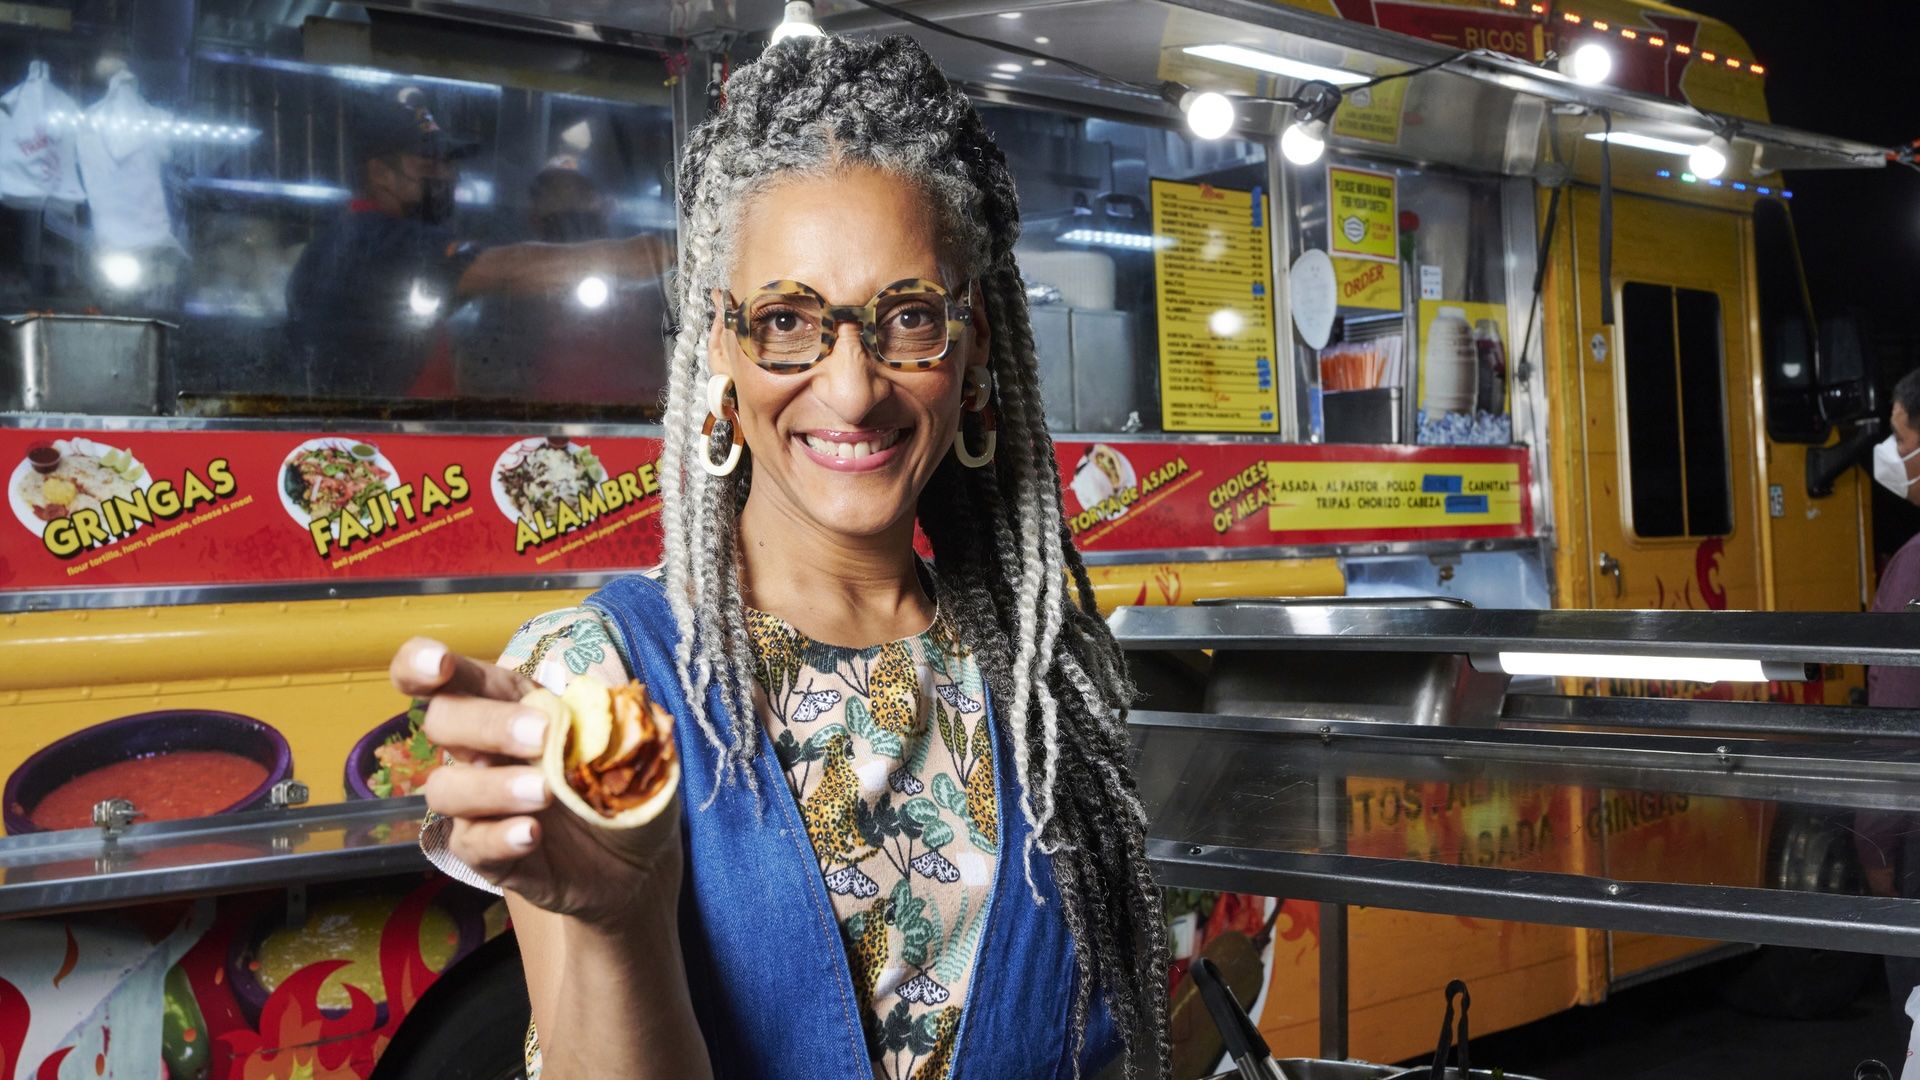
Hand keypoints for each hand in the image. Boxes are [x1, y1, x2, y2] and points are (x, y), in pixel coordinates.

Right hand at [390, 637, 682, 925]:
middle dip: (484, 723)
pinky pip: (471, 843)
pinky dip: (499, 836)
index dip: (422, 663)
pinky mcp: (488, 855)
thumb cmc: (625, 789)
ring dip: (493, 786)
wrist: (638, 863)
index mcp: (514, 707)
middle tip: (540, 737)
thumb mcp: (639, 748)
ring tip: (545, 793)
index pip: (450, 678)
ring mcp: (482, 805)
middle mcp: (486, 751)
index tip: (436, 665)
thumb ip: (625, 719)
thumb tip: (620, 701)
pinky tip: (532, 834)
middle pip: (443, 721)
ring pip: (447, 787)